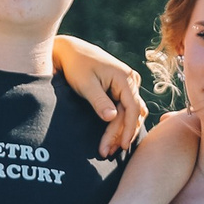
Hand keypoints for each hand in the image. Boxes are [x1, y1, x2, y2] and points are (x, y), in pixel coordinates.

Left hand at [51, 33, 145, 156]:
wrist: (70, 51)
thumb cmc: (76, 66)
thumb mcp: (86, 85)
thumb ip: (99, 101)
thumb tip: (112, 118)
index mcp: (125, 77)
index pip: (133, 108)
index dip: (128, 129)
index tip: (121, 146)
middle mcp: (131, 80)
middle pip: (133, 113)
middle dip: (122, 134)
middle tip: (108, 152)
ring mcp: (128, 83)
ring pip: (132, 113)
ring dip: (122, 130)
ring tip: (110, 148)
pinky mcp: (122, 88)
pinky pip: (126, 108)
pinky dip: (121, 122)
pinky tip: (113, 136)